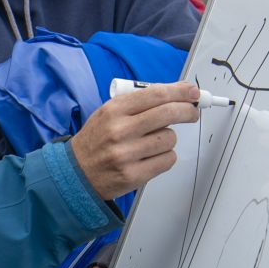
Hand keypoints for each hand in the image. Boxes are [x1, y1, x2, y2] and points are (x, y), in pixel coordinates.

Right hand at [68, 82, 199, 200]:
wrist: (76, 173)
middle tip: (191, 112)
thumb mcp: (109, 113)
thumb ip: (140, 102)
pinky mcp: (134, 175)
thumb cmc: (96, 140)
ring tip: (154, 141)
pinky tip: (152, 156)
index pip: (156, 94)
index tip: (192, 93)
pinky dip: (165, 156)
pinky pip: (167, 160)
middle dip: (187, 111)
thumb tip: (177, 93)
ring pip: (169, 138)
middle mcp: (120, 130)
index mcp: (114, 110)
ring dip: (169, 138)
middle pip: (168, 113)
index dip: (180, 92)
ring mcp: (126, 154)